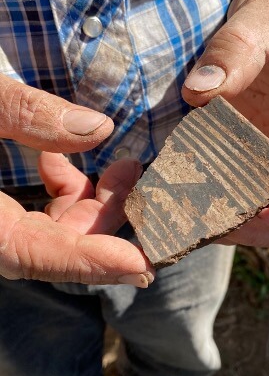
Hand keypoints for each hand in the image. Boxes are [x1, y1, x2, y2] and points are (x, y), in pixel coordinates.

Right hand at [0, 76, 152, 284]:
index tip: (140, 264)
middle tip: (139, 179)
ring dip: (90, 203)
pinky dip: (60, 190)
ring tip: (120, 166)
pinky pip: (33, 215)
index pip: (34, 255)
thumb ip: (22, 112)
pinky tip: (60, 157)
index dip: (88, 262)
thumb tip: (97, 129)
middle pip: (53, 246)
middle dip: (105, 219)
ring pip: (49, 232)